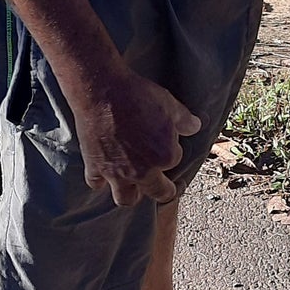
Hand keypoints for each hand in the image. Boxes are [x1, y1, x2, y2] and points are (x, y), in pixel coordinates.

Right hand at [68, 66, 201, 206]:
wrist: (102, 91)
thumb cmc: (136, 95)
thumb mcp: (168, 103)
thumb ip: (184, 119)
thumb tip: (194, 126)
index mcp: (164, 156)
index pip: (174, 161)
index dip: (172, 150)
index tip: (167, 142)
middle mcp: (141, 171)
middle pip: (156, 192)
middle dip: (161, 189)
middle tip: (162, 186)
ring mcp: (116, 173)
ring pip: (125, 198)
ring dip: (131, 193)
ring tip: (133, 185)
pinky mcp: (94, 167)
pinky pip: (97, 184)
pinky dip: (101, 181)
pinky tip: (104, 172)